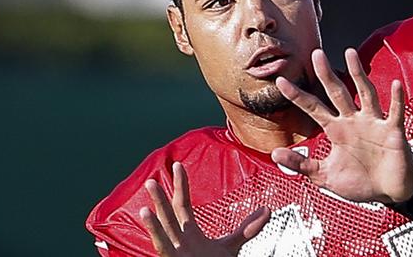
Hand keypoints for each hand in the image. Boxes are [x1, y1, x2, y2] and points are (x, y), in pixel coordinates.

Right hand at [140, 162, 269, 256]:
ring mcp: (175, 255)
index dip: (181, 186)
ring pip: (162, 237)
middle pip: (169, 217)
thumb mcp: (231, 246)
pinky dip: (157, 241)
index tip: (178, 166)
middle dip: (160, 200)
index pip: (182, 205)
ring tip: (145, 209)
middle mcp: (178, 242)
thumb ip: (247, 228)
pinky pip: (163, 252)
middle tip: (152, 181)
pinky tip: (151, 233)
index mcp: (189, 234)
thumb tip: (267, 210)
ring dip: (153, 224)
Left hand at [272, 48, 412, 203]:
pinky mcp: (393, 131)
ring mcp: (373, 123)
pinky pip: (395, 112)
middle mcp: (353, 121)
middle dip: (326, 74)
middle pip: (337, 92)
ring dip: (357, 74)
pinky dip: (396, 99)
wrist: (389, 193)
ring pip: (365, 93)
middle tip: (315, 54)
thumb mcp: (324, 175)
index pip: (313, 108)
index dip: (297, 95)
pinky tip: (395, 84)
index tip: (280, 81)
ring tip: (350, 53)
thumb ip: (301, 164)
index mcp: (336, 130)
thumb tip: (274, 154)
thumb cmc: (360, 182)